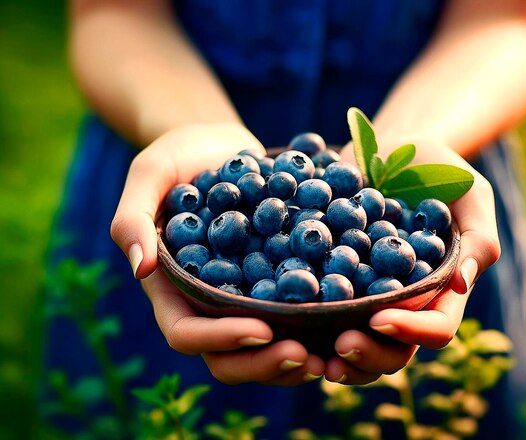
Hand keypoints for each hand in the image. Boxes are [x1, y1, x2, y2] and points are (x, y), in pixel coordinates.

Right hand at [110, 123, 324, 384]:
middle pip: (228, 358)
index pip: (186, 332)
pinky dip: (318, 329)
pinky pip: (294, 318)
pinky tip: (349, 322)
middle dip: (265, 364)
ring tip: (333, 354)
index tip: (263, 330)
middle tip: (308, 356)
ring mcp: (244, 299)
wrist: (222, 146)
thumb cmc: (180, 157)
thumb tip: (139, 266)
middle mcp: (208, 304)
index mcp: (172, 288)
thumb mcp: (152, 174)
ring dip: (296, 359)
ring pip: (264, 349)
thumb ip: (133, 216)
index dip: (222, 339)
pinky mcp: (275, 284)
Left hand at [329, 140, 500, 383]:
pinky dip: (306, 326)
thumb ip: (477, 238)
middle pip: (394, 350)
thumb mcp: (470, 194)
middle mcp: (404, 302)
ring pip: (357, 344)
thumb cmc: (439, 171)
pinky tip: (285, 324)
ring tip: (312, 356)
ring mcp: (368, 296)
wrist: (391, 150)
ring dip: (336, 356)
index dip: (411, 330)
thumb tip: (461, 284)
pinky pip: (323, 311)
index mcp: (441, 290)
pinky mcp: (335, 280)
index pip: (437, 327)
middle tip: (339, 345)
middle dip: (369, 354)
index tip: (379, 317)